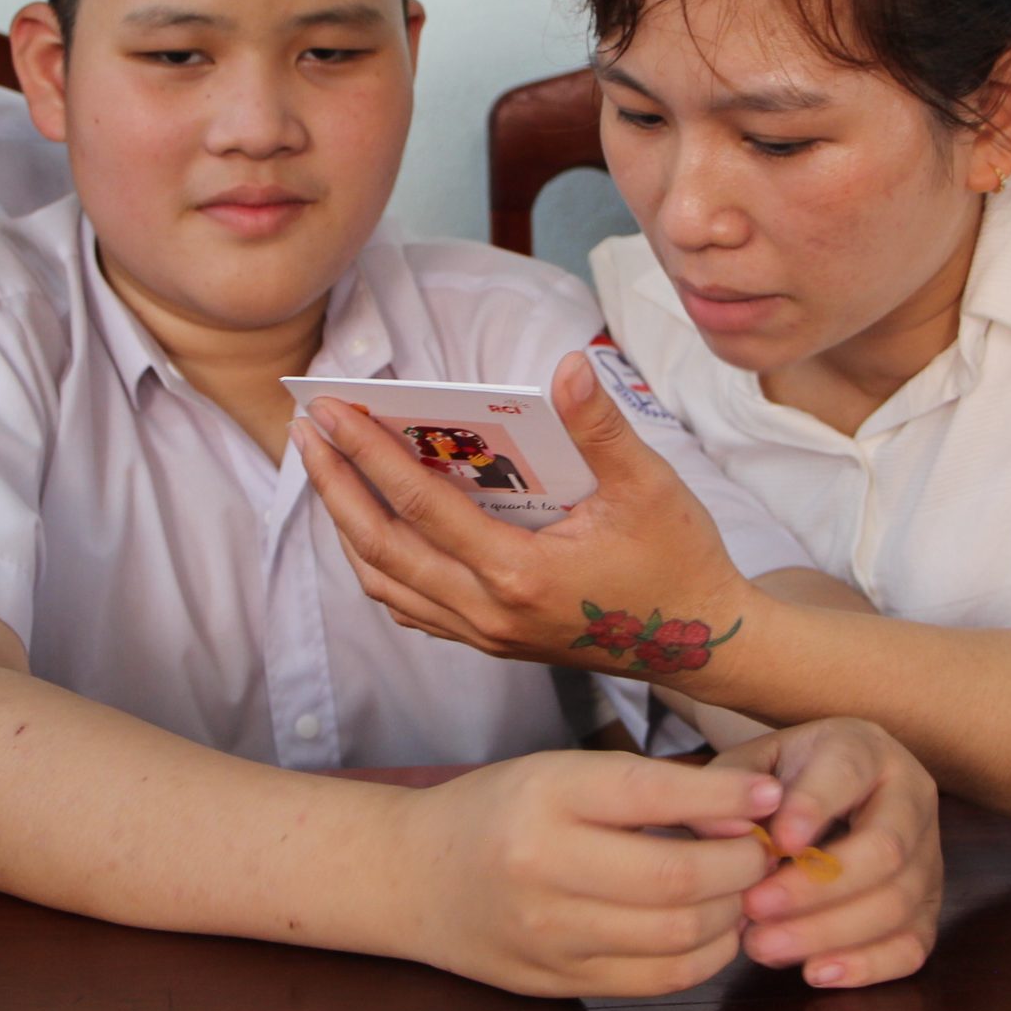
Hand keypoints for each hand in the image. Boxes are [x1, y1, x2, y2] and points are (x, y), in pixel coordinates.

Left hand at [296, 349, 750, 680]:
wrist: (704, 645)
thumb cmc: (679, 561)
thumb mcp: (649, 485)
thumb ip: (601, 427)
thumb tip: (567, 365)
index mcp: (519, 572)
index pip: (420, 505)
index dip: (367, 454)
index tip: (328, 412)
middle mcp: (489, 612)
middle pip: (380, 548)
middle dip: (335, 486)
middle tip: (305, 432)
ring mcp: (485, 635)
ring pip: (386, 585)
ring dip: (347, 527)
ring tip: (327, 472)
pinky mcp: (491, 643)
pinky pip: (412, 608)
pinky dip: (379, 567)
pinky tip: (371, 530)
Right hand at [396, 750, 781, 997]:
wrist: (416, 877)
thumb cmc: (500, 810)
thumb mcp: (559, 774)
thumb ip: (645, 790)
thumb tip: (748, 815)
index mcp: (545, 794)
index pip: (652, 794)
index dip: (725, 800)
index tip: (769, 800)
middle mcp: (543, 865)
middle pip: (677, 876)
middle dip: (742, 866)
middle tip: (762, 853)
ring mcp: (550, 933)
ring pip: (678, 936)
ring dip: (731, 914)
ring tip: (740, 891)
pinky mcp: (559, 981)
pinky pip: (658, 979)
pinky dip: (705, 957)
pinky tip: (712, 931)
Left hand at [704, 720, 940, 988]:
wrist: (824, 788)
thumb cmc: (781, 778)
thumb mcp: (750, 767)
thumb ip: (730, 794)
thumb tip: (724, 835)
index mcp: (865, 749)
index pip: (847, 774)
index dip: (814, 808)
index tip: (775, 842)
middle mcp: (910, 797)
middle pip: (884, 850)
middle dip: (816, 888)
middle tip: (753, 908)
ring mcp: (928, 856)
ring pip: (898, 903)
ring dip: (827, 933)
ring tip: (762, 946)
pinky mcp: (929, 907)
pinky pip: (913, 945)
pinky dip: (867, 966)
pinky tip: (815, 972)